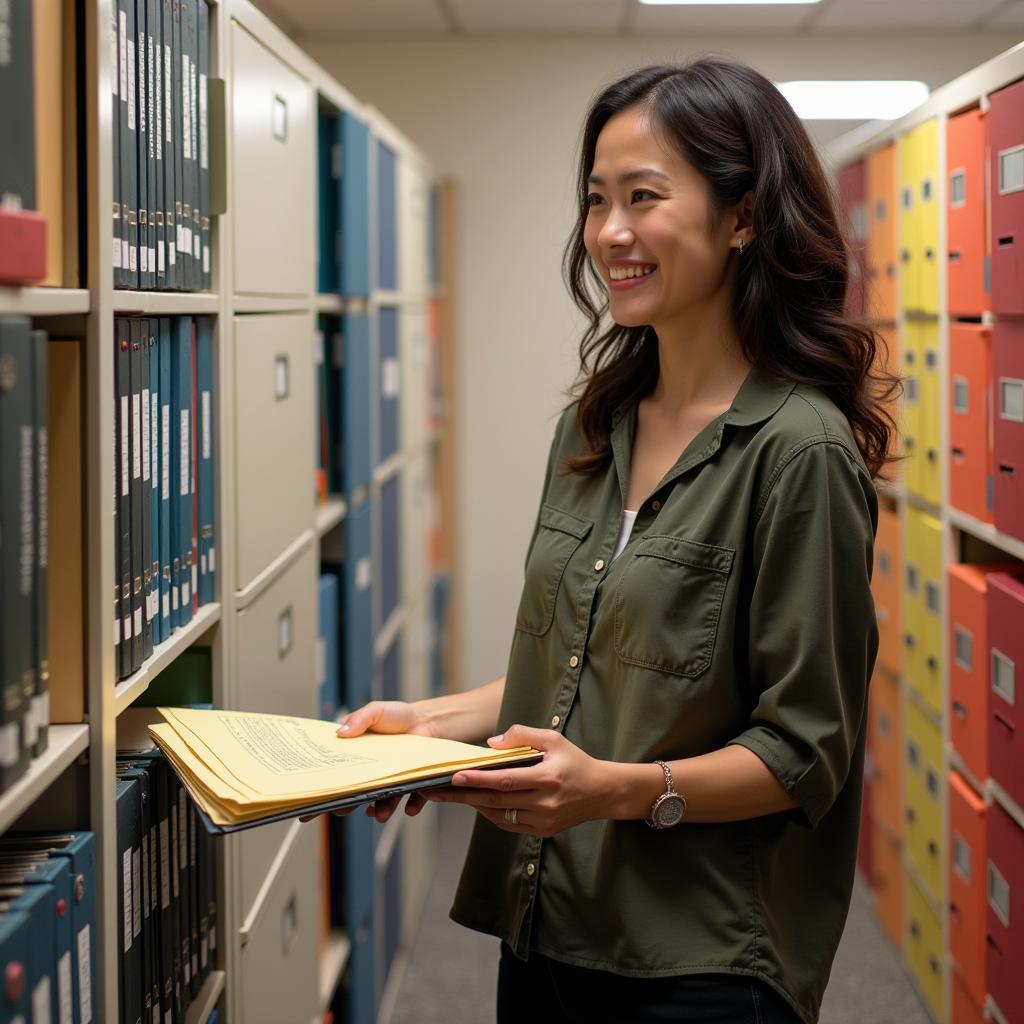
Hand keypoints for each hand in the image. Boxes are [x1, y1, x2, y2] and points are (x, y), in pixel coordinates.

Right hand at [300, 700, 438, 824]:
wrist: (427, 721)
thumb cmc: (398, 716)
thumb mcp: (375, 711)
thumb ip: (359, 719)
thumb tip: (340, 732)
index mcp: (355, 755)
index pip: (335, 772)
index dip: (324, 786)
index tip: (312, 799)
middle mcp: (370, 772)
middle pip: (354, 792)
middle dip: (346, 804)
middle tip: (340, 809)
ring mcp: (389, 780)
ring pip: (381, 801)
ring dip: (380, 809)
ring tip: (380, 814)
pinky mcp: (409, 784)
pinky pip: (409, 800)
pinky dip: (410, 805)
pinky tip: (409, 807)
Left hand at [423, 724, 608, 837]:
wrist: (601, 792)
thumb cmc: (575, 761)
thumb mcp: (553, 739)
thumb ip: (522, 735)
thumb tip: (491, 744)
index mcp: (548, 777)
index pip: (505, 780)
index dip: (478, 779)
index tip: (455, 776)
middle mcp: (544, 802)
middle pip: (495, 800)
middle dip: (463, 795)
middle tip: (436, 790)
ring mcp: (543, 820)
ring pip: (498, 815)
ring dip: (473, 805)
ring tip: (451, 795)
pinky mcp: (541, 831)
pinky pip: (508, 824)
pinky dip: (490, 813)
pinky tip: (478, 802)